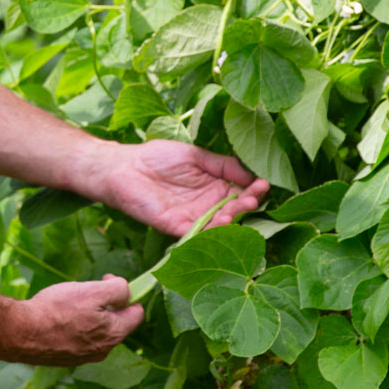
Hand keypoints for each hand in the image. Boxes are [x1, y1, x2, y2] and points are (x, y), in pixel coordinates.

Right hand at [0, 275, 143, 365]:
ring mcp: (83, 356)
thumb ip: (118, 290)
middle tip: (85, 290)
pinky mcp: (66, 357)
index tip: (107, 280)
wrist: (21, 333)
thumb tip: (126, 292)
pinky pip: (78, 337)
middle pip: (115, 322)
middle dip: (105, 304)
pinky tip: (57, 316)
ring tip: (68, 302)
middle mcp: (102, 350)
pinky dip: (73, 325)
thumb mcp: (93, 291)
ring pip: (96, 329)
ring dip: (88, 314)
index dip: (127, 293)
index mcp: (114, 334)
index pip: (137, 314)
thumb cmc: (57, 310)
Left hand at [92, 138, 269, 235]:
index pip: (241, 192)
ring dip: (232, 219)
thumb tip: (252, 175)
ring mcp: (193, 217)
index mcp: (215, 187)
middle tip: (253, 199)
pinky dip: (211, 231)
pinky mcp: (176, 227)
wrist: (124, 166)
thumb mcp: (196, 155)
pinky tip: (221, 222)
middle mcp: (208, 205)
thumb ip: (223, 165)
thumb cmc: (158, 157)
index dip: (254, 190)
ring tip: (240, 209)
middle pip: (234, 210)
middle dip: (247, 206)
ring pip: (219, 224)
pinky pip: (198, 233)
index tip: (264, 185)